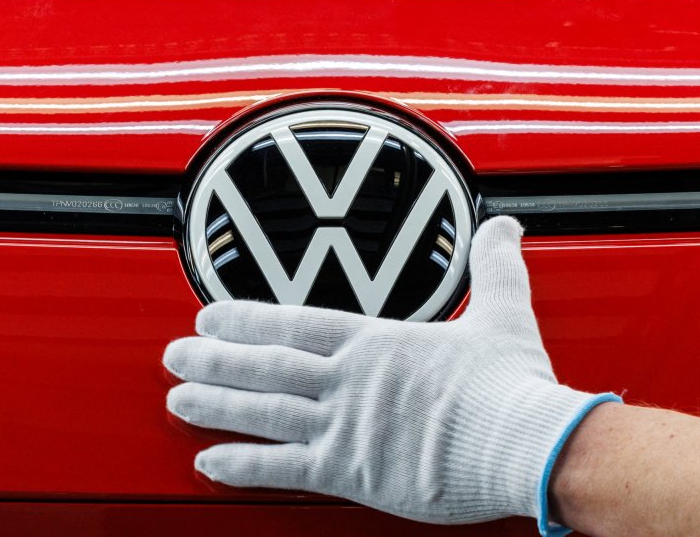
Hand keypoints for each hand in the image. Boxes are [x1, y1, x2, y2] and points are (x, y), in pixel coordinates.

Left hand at [163, 216, 617, 530]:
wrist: (525, 443)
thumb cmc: (513, 387)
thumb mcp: (504, 312)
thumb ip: (494, 267)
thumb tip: (505, 226)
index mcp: (378, 343)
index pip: (297, 323)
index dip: (248, 319)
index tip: (211, 315)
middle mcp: (351, 380)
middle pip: (266, 364)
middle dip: (214, 359)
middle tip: (174, 354)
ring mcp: (346, 426)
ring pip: (263, 412)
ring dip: (215, 404)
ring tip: (177, 399)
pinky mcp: (352, 472)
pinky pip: (284, 469)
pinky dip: (242, 465)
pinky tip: (209, 463)